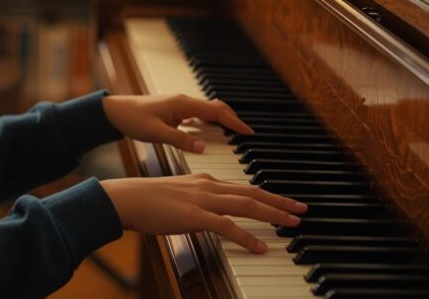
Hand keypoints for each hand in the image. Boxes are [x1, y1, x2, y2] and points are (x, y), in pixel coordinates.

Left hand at [101, 94, 252, 152]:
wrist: (115, 111)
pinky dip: (210, 122)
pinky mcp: (175, 110)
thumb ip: (180, 141)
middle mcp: (184, 101)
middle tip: (247, 134)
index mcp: (183, 104)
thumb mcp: (156, 133)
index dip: (234, 122)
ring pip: (209, 110)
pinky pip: (199, 114)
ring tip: (235, 135)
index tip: (248, 132)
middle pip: (217, 108)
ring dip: (223, 120)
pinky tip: (210, 133)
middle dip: (233, 120)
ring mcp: (180, 105)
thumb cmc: (132, 119)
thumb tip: (203, 148)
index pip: (217, 112)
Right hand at [101, 174, 306, 252]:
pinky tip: (260, 247)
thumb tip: (210, 213)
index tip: (285, 201)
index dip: (268, 194)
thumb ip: (197, 200)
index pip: (245, 187)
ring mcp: (203, 200)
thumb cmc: (147, 200)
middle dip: (280, 201)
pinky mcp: (195, 216)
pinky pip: (227, 227)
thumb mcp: (178, 195)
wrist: (127, 198)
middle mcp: (209, 186)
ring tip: (292, 224)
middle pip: (253, 193)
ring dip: (273, 214)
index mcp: (206, 181)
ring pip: (247, 205)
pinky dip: (247, 237)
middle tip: (302, 209)